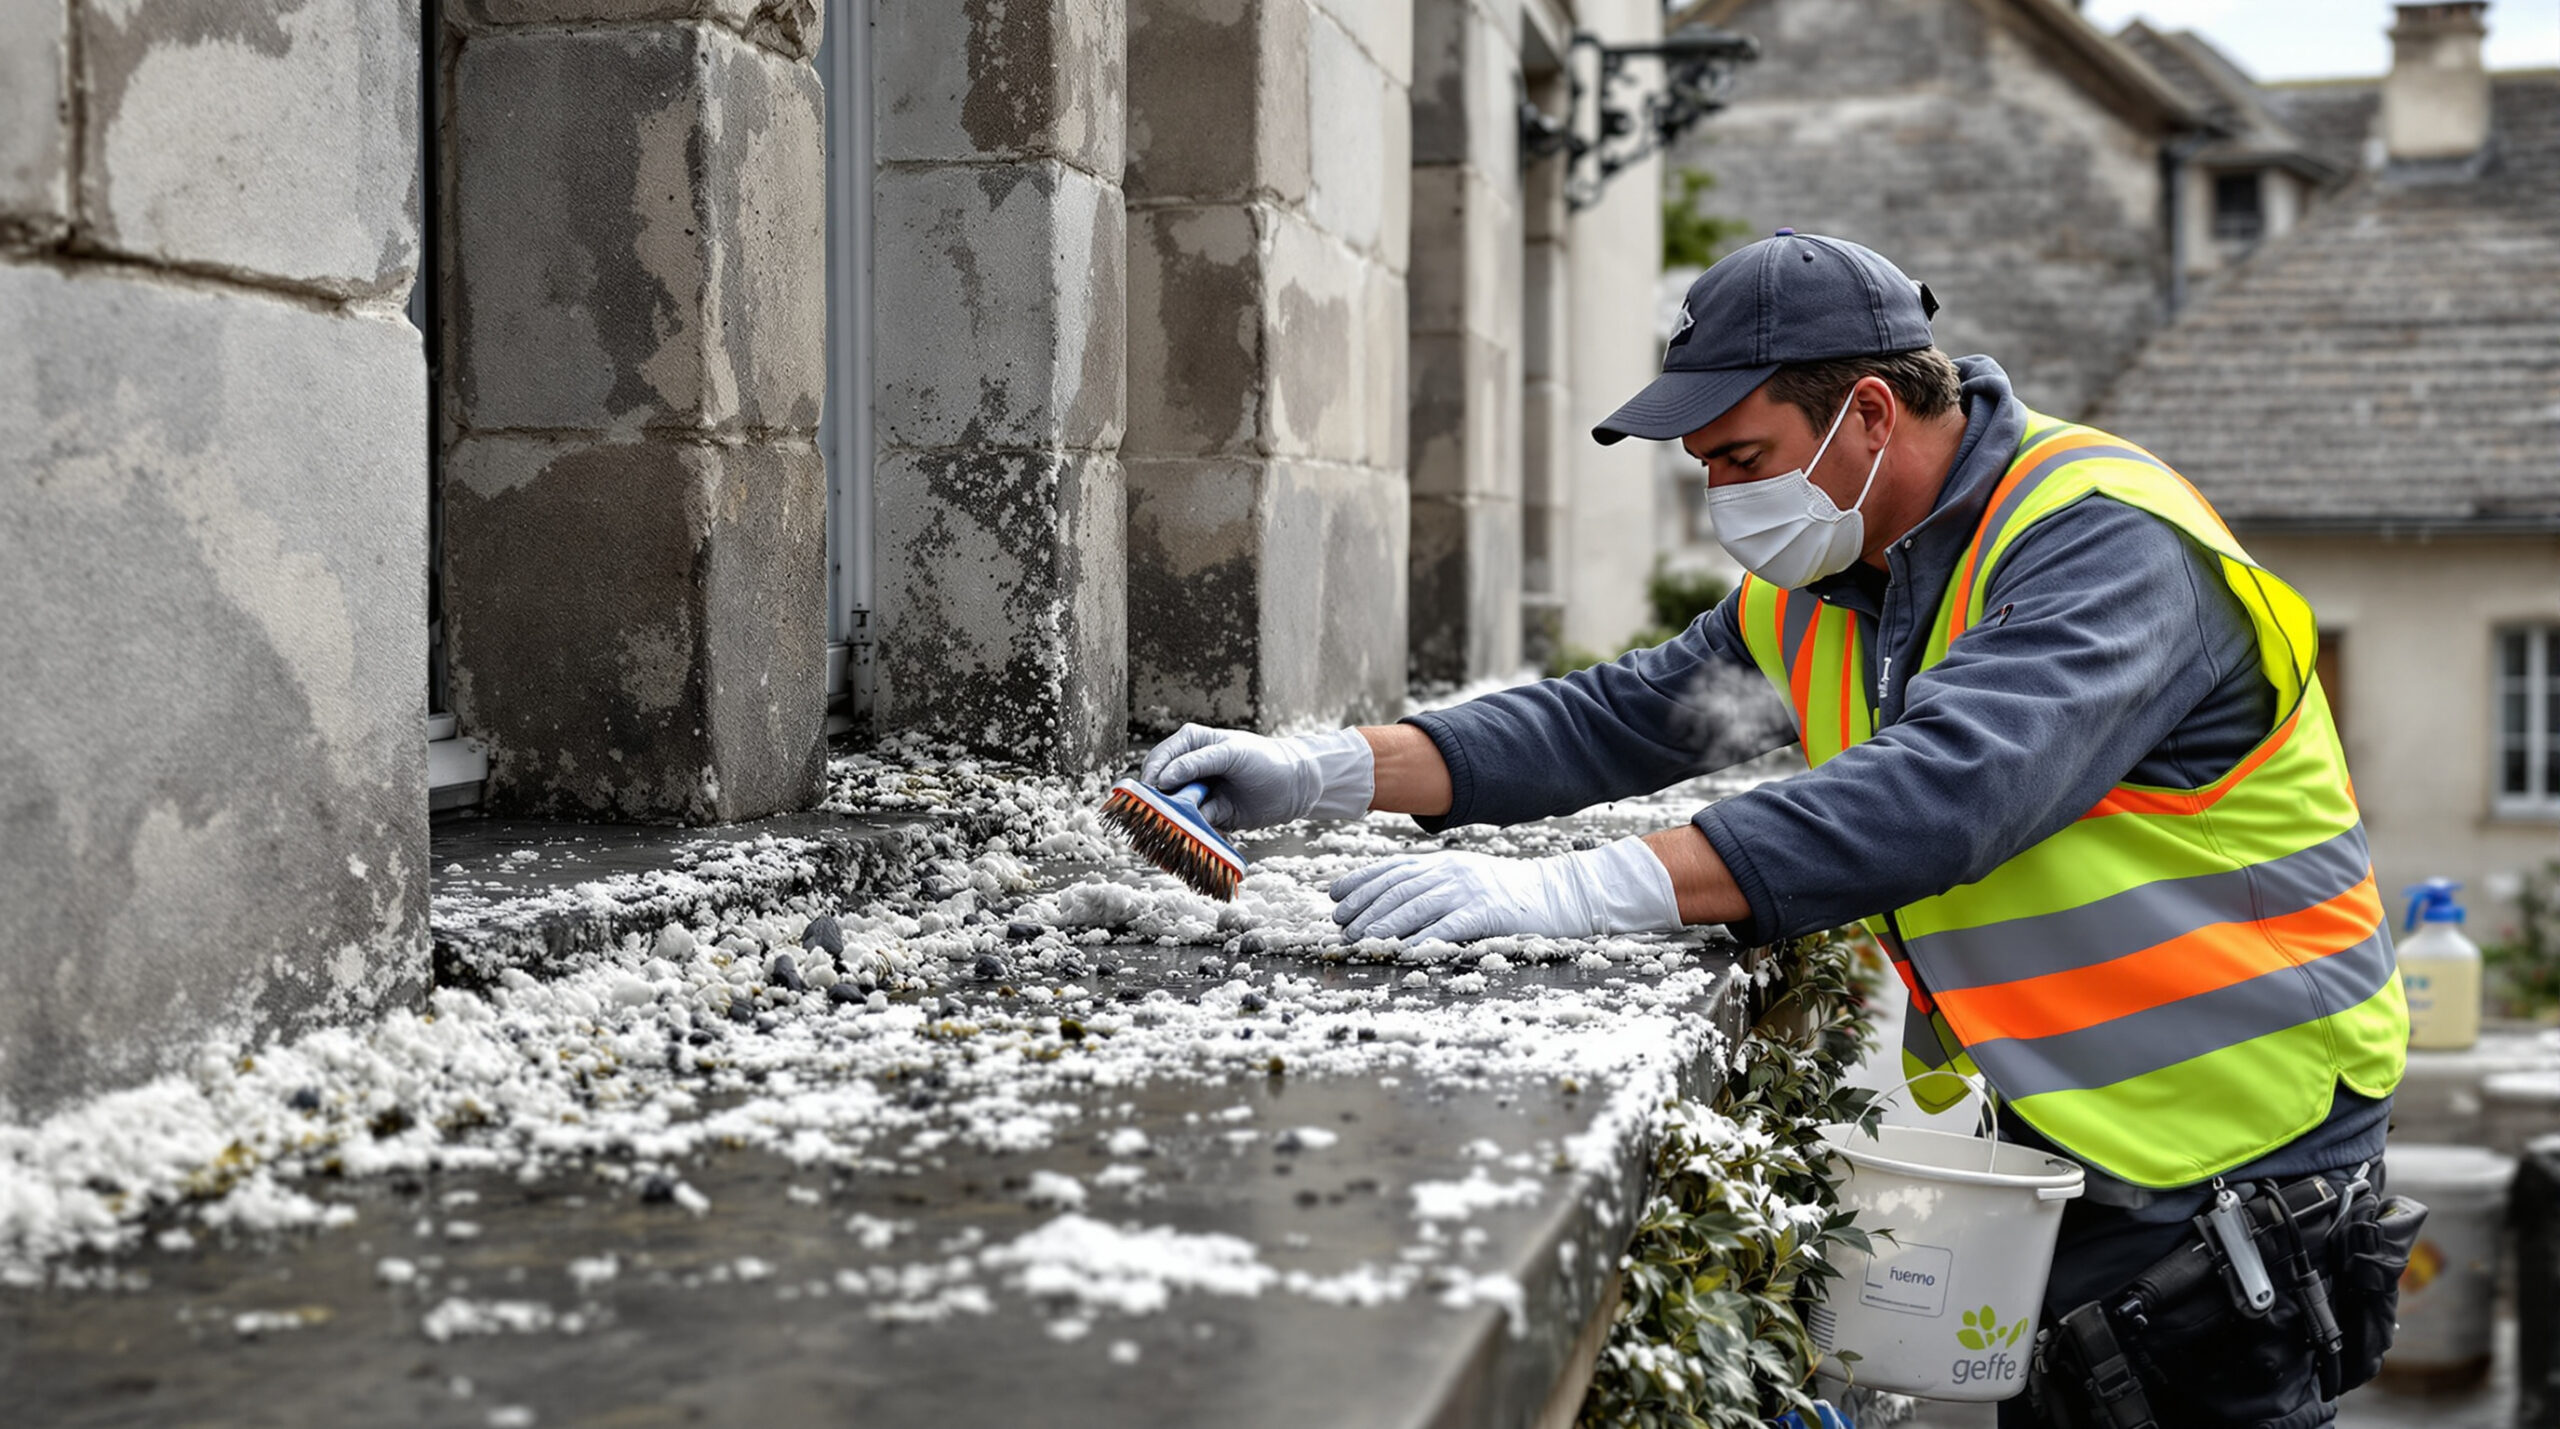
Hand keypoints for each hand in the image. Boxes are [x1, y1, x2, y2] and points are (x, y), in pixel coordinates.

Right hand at [1140, 724, 1374, 829]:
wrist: (1295, 787)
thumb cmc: (1265, 760)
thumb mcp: (1231, 754)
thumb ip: (1196, 763)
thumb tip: (1163, 779)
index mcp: (1191, 744)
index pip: (1159, 759)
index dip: (1152, 777)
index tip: (1153, 793)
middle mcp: (1189, 769)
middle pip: (1160, 788)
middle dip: (1161, 803)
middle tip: (1164, 815)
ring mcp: (1198, 794)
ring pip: (1174, 810)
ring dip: (1178, 821)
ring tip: (1188, 826)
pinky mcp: (1209, 816)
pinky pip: (1193, 827)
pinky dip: (1196, 833)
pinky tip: (1206, 834)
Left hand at [1328, 837, 1682, 942]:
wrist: (1559, 894)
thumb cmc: (1509, 893)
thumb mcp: (1467, 879)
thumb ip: (1434, 885)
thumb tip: (1392, 901)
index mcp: (1444, 863)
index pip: (1393, 869)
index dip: (1361, 881)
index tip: (1334, 896)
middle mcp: (1452, 872)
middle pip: (1399, 888)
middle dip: (1365, 906)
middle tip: (1340, 926)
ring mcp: (1470, 890)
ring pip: (1418, 906)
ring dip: (1386, 924)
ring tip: (1362, 939)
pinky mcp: (1488, 912)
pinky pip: (1451, 926)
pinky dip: (1426, 938)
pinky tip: (1405, 950)